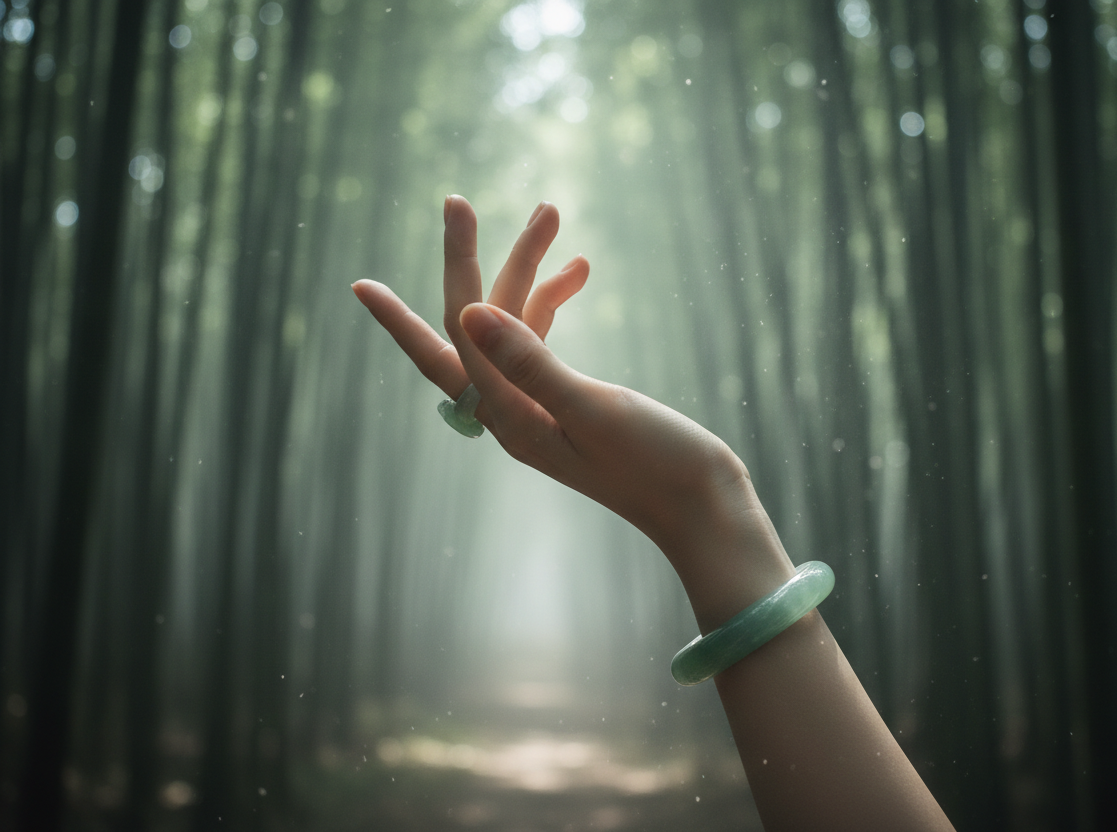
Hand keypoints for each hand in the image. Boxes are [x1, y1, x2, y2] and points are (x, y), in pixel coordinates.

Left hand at [352, 196, 794, 628]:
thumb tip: (470, 313)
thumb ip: (531, 363)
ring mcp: (541, 405)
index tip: (359, 284)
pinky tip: (578, 271)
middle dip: (473, 262)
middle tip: (457, 202)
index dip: (399, 319)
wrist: (703, 506)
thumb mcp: (593, 409)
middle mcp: (514, 413)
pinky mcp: (569, 399)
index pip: (446, 351)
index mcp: (510, 421)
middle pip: (475, 326)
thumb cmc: (656, 465)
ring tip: (551, 213)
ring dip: (528, 270)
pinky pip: (543, 341)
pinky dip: (555, 300)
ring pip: (513, 325)